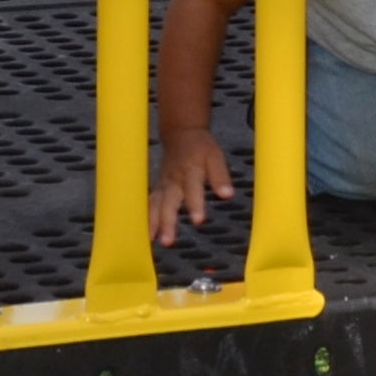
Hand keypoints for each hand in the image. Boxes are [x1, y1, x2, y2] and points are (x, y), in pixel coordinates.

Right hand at [152, 125, 235, 246]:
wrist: (181, 134)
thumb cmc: (200, 147)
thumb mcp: (215, 157)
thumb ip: (220, 177)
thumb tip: (227, 195)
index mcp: (190, 170)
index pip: (192, 188)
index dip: (195, 205)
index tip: (198, 221)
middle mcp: (174, 179)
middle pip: (169, 202)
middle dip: (167, 222)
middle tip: (168, 241)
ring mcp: (163, 184)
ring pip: (156, 204)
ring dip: (154, 223)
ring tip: (153, 241)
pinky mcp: (158, 188)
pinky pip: (150, 204)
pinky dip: (147, 219)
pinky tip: (148, 236)